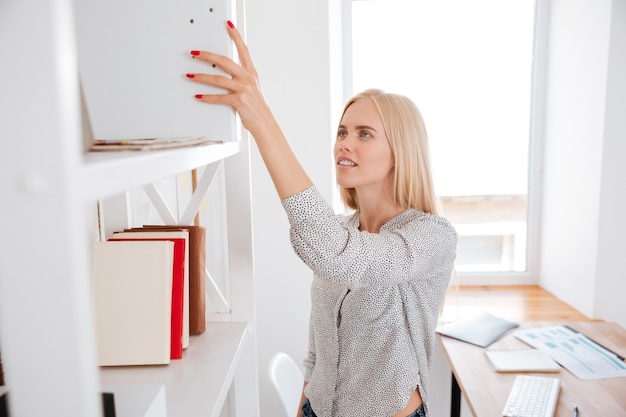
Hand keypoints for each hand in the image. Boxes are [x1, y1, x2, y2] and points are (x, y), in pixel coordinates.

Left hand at [189, 20, 312, 198]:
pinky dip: (206, 97)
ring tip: (190, 75)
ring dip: (201, 76)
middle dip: (207, 55)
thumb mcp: (251, 89)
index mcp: (251, 73)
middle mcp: (248, 78)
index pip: (243, 50)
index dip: (236, 36)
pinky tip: (198, 96)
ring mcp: (244, 89)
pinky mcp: (239, 101)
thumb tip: (223, 73)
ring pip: (218, 79)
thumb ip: (239, 79)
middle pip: (225, 61)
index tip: (229, 25)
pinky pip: (219, 98)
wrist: (264, 124)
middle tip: (195, 53)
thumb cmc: (256, 108)